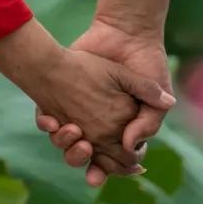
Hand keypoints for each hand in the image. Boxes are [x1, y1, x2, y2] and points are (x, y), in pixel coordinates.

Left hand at [36, 19, 171, 185]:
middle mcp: (97, 128)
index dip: (110, 169)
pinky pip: (47, 124)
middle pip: (85, 158)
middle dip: (83, 160)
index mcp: (121, 131)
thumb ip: (148, 122)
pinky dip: (47, 125)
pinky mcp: (59, 101)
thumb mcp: (155, 93)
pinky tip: (51, 120)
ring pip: (64, 146)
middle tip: (87, 149)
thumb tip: (132, 145)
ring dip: (65, 145)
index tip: (102, 169)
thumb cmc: (145, 64)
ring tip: (73, 131)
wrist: (125, 34)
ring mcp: (77, 115)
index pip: (113, 161)